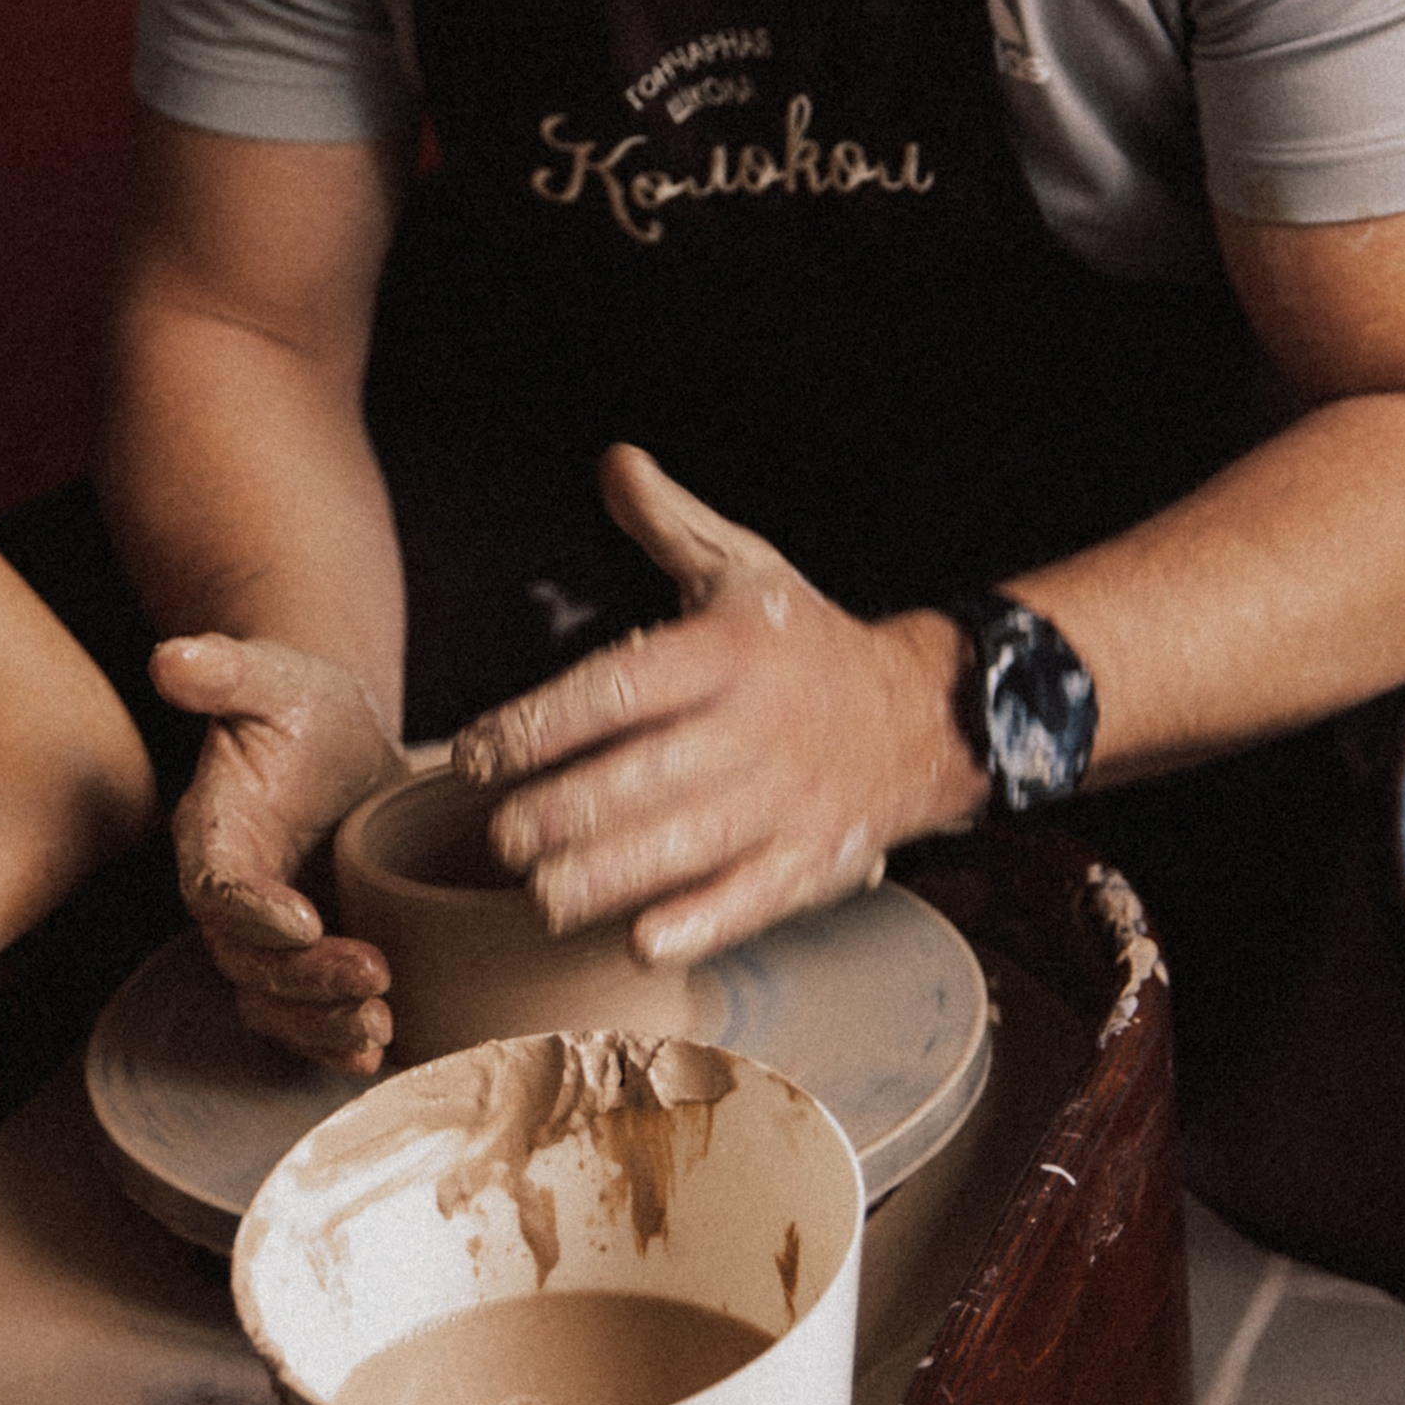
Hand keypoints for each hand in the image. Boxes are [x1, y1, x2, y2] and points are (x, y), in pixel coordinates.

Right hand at [152, 635, 408, 1072]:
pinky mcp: (310, 962)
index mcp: (212, 834)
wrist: (340, 745)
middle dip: (306, 981)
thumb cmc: (300, 707)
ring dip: (322, 1024)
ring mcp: (269, 939)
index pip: (216, 887)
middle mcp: (232, 898)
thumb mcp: (272, 677)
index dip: (252, 911)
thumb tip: (170, 657)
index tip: (304, 920)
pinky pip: (306, 1020)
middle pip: (247, 962)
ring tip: (379, 1023)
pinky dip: (336, 1042)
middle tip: (374, 976)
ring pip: (273, 1004)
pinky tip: (381, 1052)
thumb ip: (223, 670)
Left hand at [453, 446, 985, 964]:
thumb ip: (668, 525)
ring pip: (687, 844)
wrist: (926, 712)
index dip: (540, 723)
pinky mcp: (811, 861)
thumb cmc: (805, 644)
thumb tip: (615, 462)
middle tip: (499, 837)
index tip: (477, 752)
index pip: (618, 689)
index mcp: (726, 653)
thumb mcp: (744, 570)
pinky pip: (751, 898)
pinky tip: (639, 942)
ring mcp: (786, 800)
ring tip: (540, 894)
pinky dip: (698, 924)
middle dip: (562, 812)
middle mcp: (756, 728)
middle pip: (644, 776)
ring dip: (607, 876)